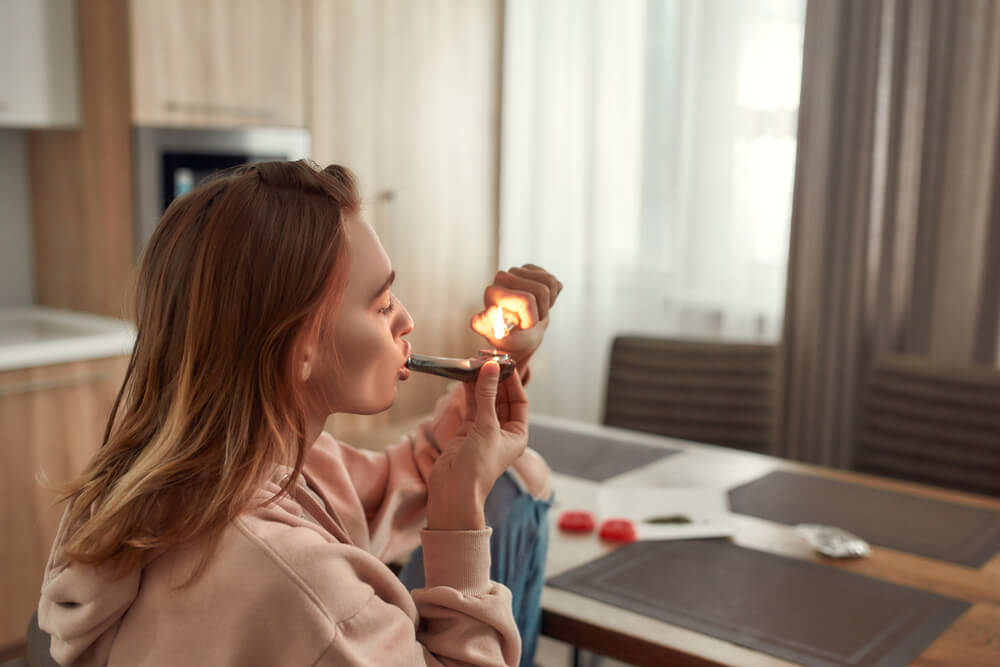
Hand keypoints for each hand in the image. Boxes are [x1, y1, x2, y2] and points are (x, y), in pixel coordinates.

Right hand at [426, 362, 528, 529]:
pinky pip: (470, 406)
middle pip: (502, 399)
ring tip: (475, 364)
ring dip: (480, 384)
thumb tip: (490, 368)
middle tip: (487, 360)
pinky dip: (468, 393)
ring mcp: (484, 430)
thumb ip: (487, 395)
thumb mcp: (487, 426)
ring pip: (484, 401)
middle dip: (495, 380)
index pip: (519, 402)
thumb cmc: (478, 466)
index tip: (504, 364)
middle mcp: (503, 432)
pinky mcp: (466, 431)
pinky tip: (464, 377)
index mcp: (517, 434)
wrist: (454, 490)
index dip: (513, 382)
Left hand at [470, 264, 562, 367]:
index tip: (521, 326)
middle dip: (542, 311)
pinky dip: (552, 295)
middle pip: (542, 291)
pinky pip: (553, 280)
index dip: (531, 318)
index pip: (526, 300)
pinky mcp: (529, 269)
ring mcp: (516, 272)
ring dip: (548, 303)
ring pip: (549, 282)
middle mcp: (501, 279)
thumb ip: (488, 326)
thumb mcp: (500, 340)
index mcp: (492, 294)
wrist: (521, 335)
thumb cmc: (511, 338)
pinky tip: (540, 303)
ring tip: (535, 311)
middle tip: (531, 320)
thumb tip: (490, 310)